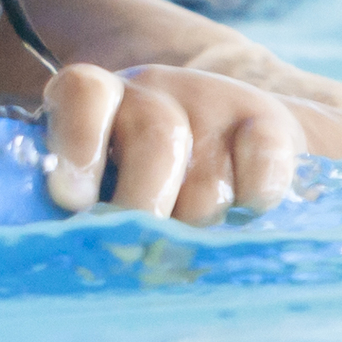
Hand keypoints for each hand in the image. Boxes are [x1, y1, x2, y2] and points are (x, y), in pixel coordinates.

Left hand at [37, 62, 341, 225]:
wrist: (233, 155)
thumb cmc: (142, 188)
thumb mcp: (101, 187)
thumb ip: (85, 205)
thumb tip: (73, 244)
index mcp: (102, 103)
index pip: (86, 93)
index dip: (78, 144)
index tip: (75, 200)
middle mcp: (156, 92)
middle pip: (155, 141)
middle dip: (146, 206)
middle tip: (136, 250)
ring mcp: (215, 103)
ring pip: (208, 180)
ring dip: (199, 223)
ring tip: (190, 239)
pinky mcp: (269, 123)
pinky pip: (263, 165)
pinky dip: (254, 199)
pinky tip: (246, 213)